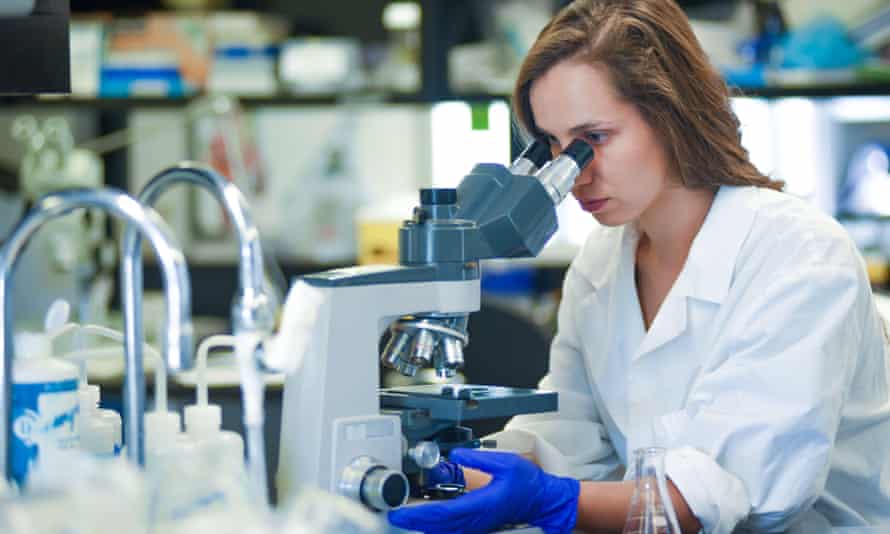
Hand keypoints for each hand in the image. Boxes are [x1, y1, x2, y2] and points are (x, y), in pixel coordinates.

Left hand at [388, 448, 579, 533]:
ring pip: (444, 530)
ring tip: (406, 516)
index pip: (442, 512)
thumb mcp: (505, 463)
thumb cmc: (527, 483)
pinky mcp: (479, 525)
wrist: (543, 500)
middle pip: (439, 525)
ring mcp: (478, 525)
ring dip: (424, 524)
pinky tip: (428, 520)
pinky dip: (437, 526)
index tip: (401, 511)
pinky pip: (453, 530)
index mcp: (481, 505)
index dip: (418, 513)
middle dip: (415, 520)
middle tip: (395, 515)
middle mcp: (477, 519)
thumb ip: (478, 458)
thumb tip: (455, 454)